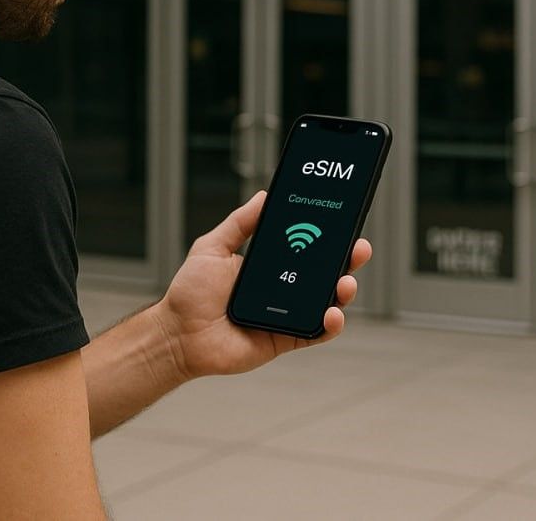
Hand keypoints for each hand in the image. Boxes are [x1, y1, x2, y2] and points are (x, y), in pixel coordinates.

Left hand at [150, 191, 372, 381]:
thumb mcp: (212, 247)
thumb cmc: (190, 293)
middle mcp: (282, 290)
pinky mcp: (285, 340)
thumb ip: (239, 223)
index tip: (344, 222)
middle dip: (347, 261)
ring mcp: (286, 316)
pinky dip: (329, 325)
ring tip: (344, 283)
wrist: (177, 334)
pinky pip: (315, 333)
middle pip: (324, 274)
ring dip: (343, 292)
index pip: (306, 249)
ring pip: (326, 303)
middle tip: (358, 249)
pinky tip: (332, 313)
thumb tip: (264, 196)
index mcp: (269, 267)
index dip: (327, 237)